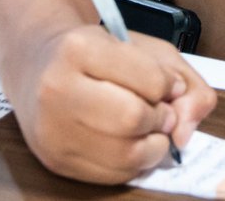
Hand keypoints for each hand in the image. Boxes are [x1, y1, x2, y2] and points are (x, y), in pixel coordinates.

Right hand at [8, 25, 215, 182]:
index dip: (169, 87)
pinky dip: (133, 164)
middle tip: (163, 113)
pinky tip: (132, 144)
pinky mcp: (53, 161)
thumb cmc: (100, 53)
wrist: (38, 65)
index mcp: (80, 48)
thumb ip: (185, 80)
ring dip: (152, 146)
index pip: (148, 79)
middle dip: (161, 119)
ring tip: (150, 129)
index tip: (170, 86)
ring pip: (122, 154)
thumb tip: (185, 130)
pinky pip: (108, 176)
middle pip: (132, 119)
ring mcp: (51, 130)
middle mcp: (57, 89)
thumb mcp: (146, 49)